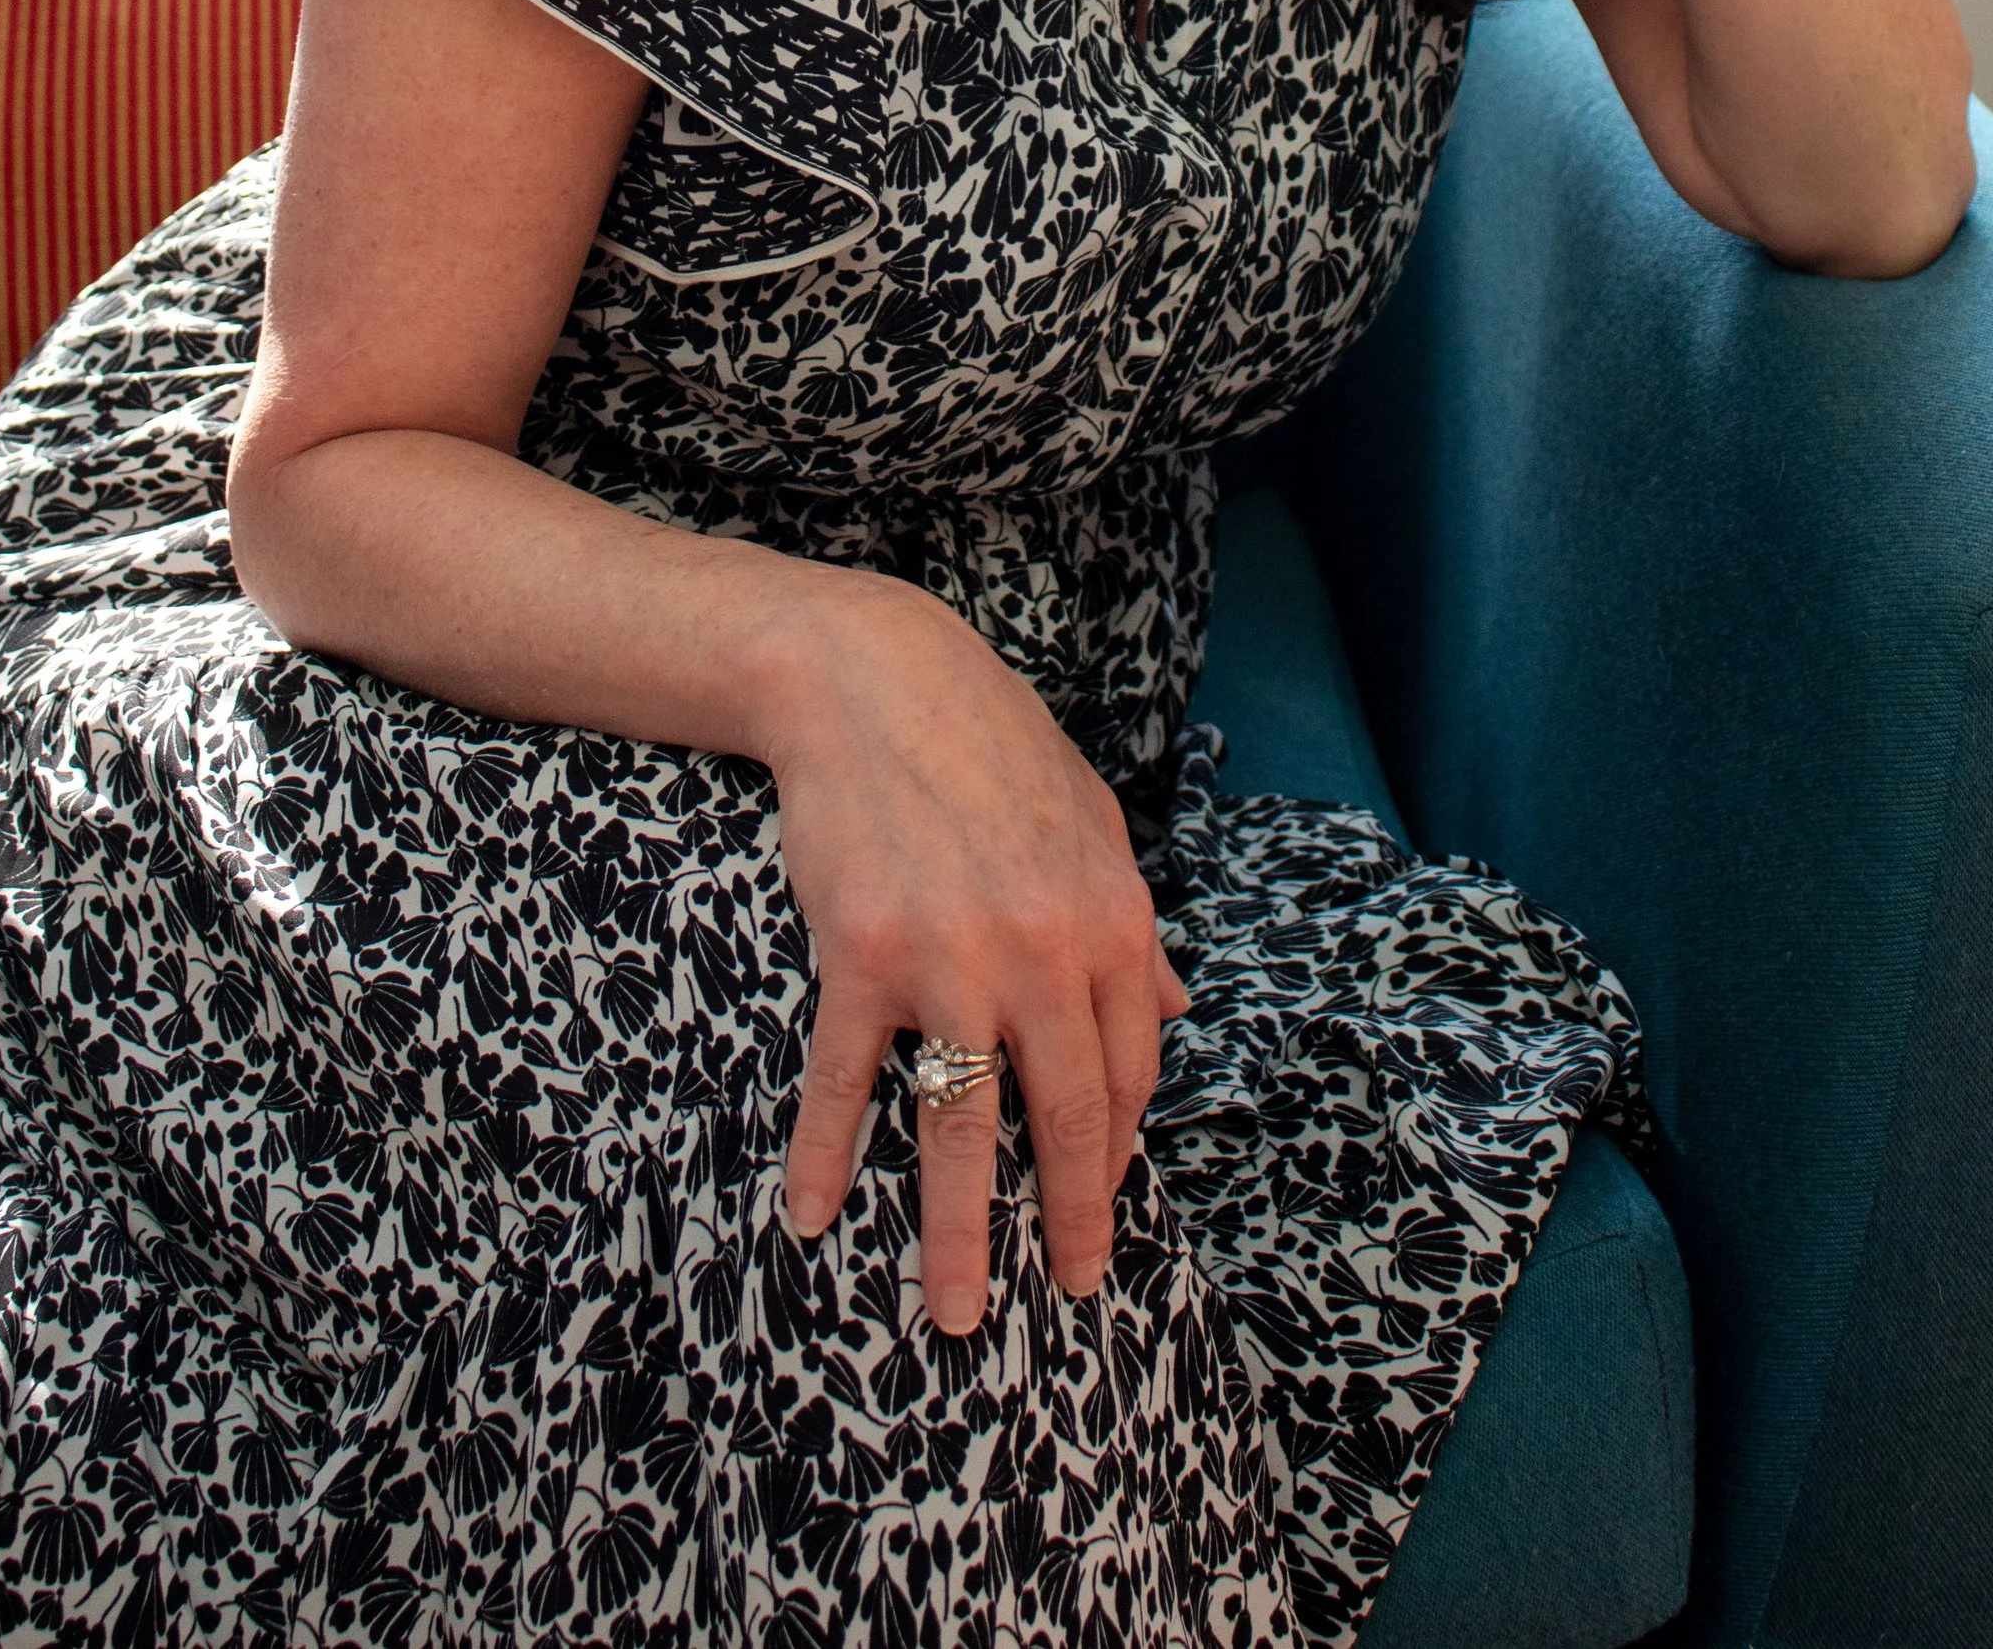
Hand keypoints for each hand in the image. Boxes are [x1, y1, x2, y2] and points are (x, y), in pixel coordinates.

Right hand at [771, 569, 1187, 1336]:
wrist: (874, 678)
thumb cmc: (987, 743)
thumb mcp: (1091, 820)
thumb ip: (1134, 923)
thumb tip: (1178, 1010)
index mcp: (1106, 919)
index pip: (1129, 1067)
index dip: (1121, 1147)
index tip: (1106, 1205)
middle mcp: (1039, 950)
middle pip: (1066, 1114)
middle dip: (1073, 1218)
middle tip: (1074, 1291)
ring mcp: (948, 959)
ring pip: (963, 1123)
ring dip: (961, 1231)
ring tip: (958, 1314)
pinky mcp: (862, 957)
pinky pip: (849, 1078)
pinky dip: (828, 1153)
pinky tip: (814, 1215)